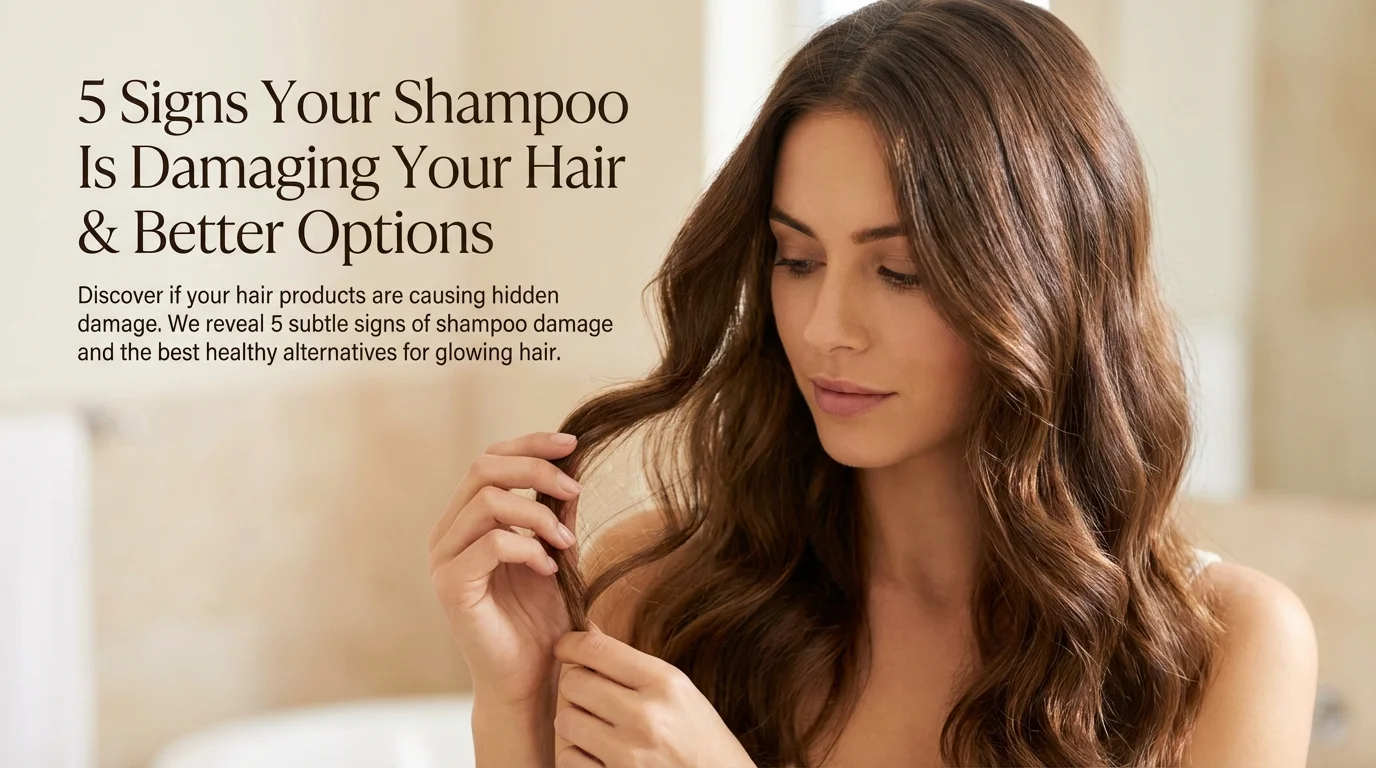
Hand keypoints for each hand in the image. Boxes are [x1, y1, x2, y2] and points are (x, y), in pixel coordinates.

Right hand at [427, 431, 582, 705]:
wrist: (531, 678)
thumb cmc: (542, 619)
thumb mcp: (557, 552)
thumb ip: (557, 511)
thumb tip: (573, 463)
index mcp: (467, 519)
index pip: (490, 459)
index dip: (530, 443)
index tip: (573, 444)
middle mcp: (448, 533)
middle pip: (484, 468)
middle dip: (536, 470)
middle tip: (574, 490)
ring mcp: (444, 559)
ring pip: (487, 502)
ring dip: (537, 514)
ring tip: (566, 541)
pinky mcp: (451, 587)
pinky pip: (490, 544)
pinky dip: (528, 547)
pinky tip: (549, 568)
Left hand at [552, 623, 755, 767]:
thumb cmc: (700, 738)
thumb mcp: (679, 691)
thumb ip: (632, 665)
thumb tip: (584, 631)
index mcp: (665, 683)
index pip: (596, 649)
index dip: (570, 644)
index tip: (565, 648)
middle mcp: (645, 716)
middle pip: (573, 682)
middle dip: (578, 687)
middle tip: (593, 697)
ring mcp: (628, 754)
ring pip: (565, 721)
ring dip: (576, 723)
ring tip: (600, 729)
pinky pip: (568, 759)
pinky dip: (579, 757)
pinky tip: (600, 756)